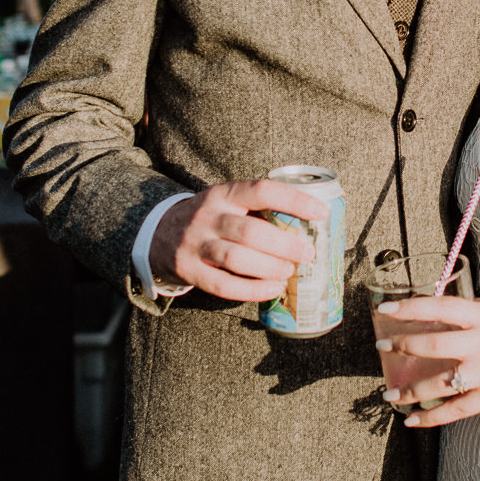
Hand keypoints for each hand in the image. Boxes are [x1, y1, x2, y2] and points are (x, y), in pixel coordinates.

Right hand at [149, 180, 327, 301]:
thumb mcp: (228, 202)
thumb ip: (259, 209)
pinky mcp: (189, 270)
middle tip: (307, 254)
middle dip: (285, 245)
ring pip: (237, 258)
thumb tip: (312, 226)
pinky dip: (253, 290)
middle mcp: (209, 215)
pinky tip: (272, 289)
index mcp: (224, 193)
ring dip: (270, 267)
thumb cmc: (211, 218)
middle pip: (251, 231)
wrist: (157, 233)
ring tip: (289, 272)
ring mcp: (196, 244)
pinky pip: (224, 285)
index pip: (262, 190)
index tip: (321, 213)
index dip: (294, 201)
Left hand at [373, 294, 479, 427]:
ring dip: (408, 390)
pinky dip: (430, 418)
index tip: (385, 309)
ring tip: (388, 394)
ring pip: (436, 383)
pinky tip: (412, 421)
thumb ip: (474, 314)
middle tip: (381, 347)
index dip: (409, 307)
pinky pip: (453, 411)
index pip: (438, 307)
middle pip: (430, 344)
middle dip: (400, 346)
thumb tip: (440, 313)